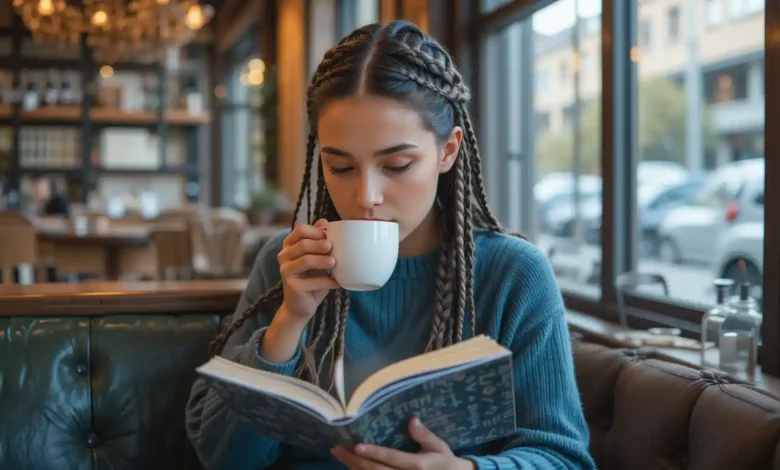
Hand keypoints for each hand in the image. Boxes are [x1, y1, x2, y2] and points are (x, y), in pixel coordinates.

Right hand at [277, 218, 339, 319]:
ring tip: (334, 262)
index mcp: (289, 244)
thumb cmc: (312, 277)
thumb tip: (324, 221)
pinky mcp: (291, 286)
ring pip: (305, 260)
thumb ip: (319, 239)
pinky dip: (326, 281)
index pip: (301, 229)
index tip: (330, 237)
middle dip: (320, 244)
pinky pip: (311, 281)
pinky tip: (338, 282)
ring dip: (322, 261)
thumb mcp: (317, 256)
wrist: (303, 304)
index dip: (316, 231)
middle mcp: (283, 256)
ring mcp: (285, 271)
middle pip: (303, 244)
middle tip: (332, 247)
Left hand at [330, 418, 475, 469]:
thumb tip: (411, 420)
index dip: (374, 452)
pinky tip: (350, 465)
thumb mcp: (438, 446)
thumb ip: (424, 434)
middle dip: (354, 459)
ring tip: (338, 453)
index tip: (357, 445)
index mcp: (417, 466)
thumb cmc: (444, 461)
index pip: (391, 458)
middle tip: (337, 447)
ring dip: (353, 466)